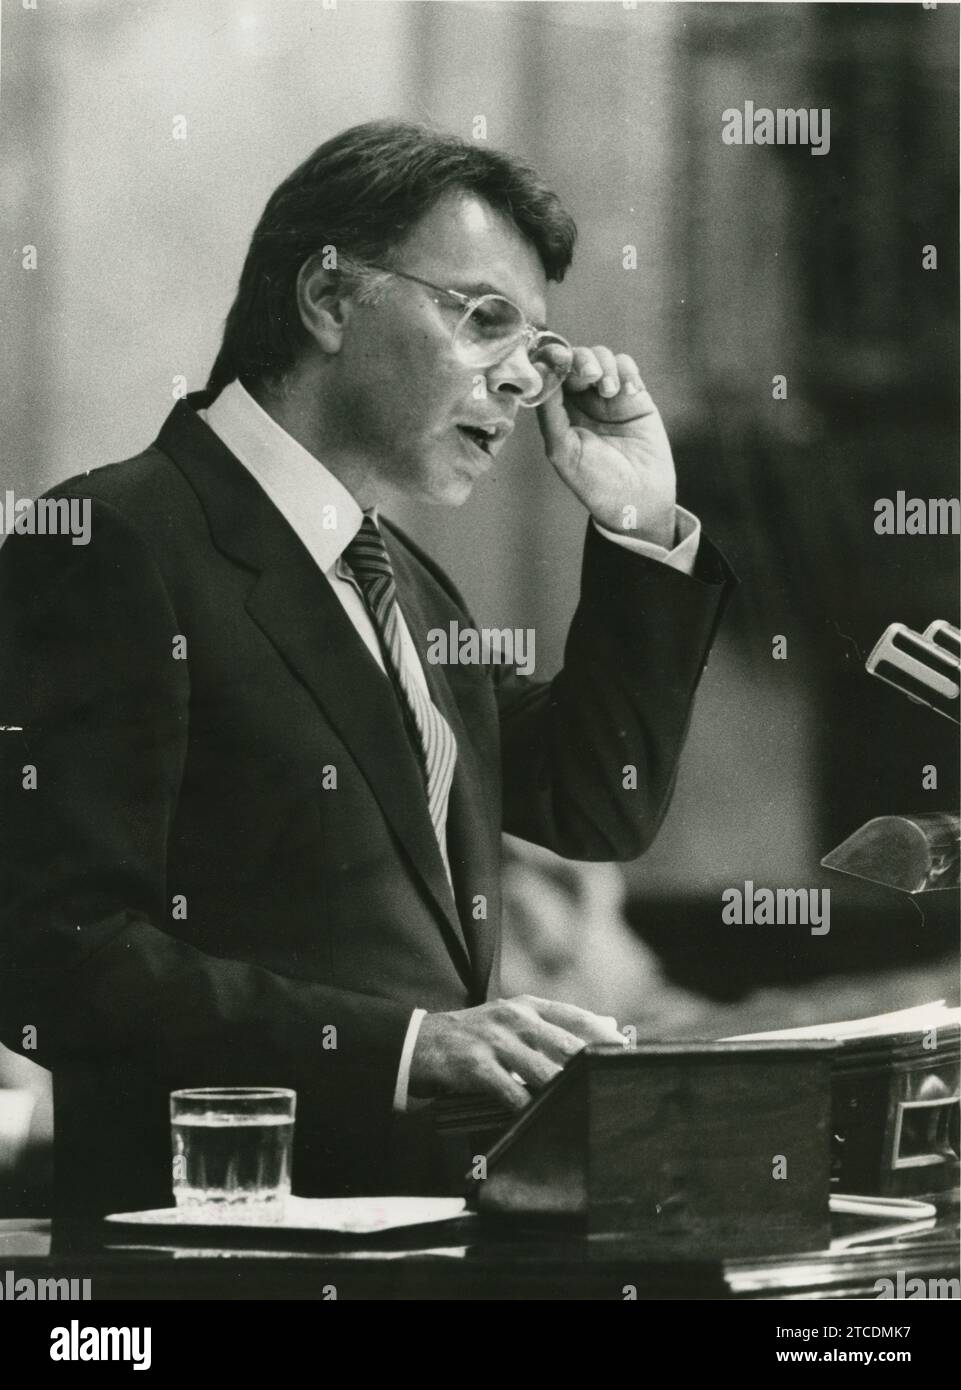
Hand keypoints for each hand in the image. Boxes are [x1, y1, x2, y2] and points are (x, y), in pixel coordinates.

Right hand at [408, 994, 625, 1109]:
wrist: (421, 1042)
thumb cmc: (475, 1034)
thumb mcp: (513, 1018)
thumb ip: (556, 1023)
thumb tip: (605, 1024)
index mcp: (526, 1006)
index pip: (575, 1016)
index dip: (603, 1034)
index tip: (626, 1050)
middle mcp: (514, 1019)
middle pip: (566, 1044)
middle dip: (592, 1066)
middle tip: (613, 1084)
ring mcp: (496, 1041)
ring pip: (544, 1071)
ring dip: (566, 1091)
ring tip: (585, 1105)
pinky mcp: (477, 1067)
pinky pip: (513, 1093)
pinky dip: (530, 1108)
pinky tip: (542, 1118)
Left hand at [536, 346, 676, 547]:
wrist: (638, 498)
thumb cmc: (596, 482)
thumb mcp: (564, 451)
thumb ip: (550, 413)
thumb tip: (542, 376)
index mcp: (559, 413)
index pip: (550, 374)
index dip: (551, 359)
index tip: (556, 356)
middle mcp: (582, 401)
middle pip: (575, 358)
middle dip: (580, 360)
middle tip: (589, 375)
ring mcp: (609, 396)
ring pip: (601, 357)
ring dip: (604, 364)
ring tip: (609, 391)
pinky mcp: (635, 396)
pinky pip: (626, 366)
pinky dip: (624, 370)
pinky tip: (626, 392)